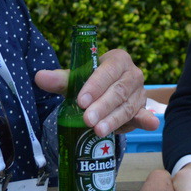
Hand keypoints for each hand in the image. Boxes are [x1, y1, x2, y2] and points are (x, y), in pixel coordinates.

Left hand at [35, 48, 155, 136]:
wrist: (104, 91)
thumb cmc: (90, 82)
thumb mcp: (75, 79)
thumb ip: (60, 79)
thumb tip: (40, 77)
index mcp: (118, 60)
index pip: (108, 71)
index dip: (95, 86)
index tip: (81, 100)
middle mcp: (133, 74)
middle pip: (119, 91)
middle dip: (102, 106)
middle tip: (87, 120)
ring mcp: (139, 93)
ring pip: (127, 106)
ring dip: (113, 119)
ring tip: (98, 131)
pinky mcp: (142, 109)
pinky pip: (143, 115)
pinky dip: (147, 120)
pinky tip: (151, 123)